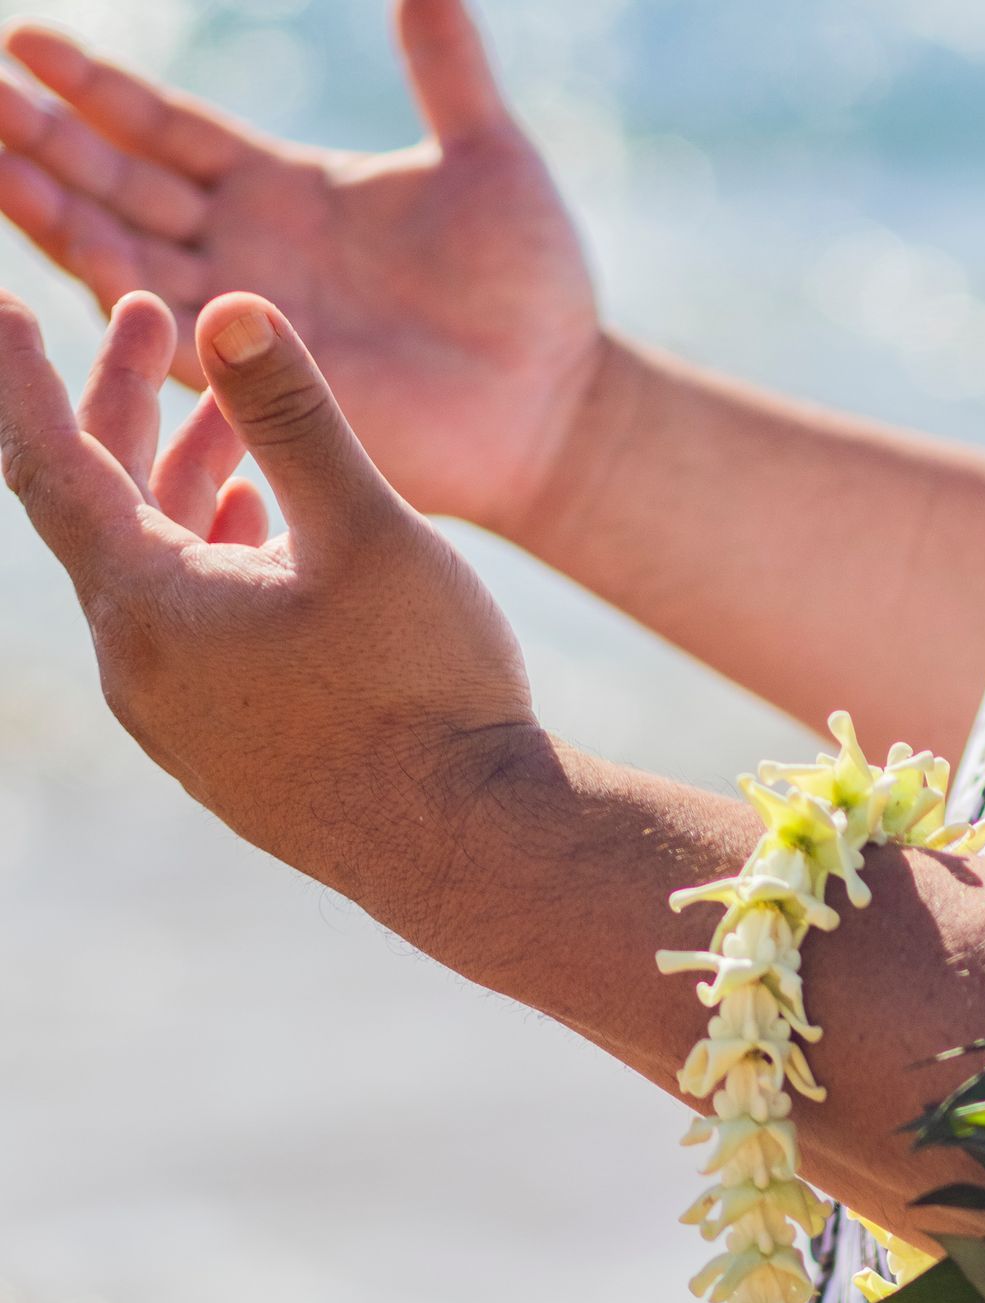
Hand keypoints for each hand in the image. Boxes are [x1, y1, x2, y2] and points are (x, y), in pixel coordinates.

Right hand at [0, 0, 601, 535]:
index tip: (23, 43)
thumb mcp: (485, 153)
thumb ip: (446, 63)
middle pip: (118, 184)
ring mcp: (253, 321)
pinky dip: (124, 296)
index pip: (164, 130)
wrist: (561, 403)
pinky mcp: (270, 384)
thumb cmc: (533, 290)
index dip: (95, 87)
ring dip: (54, 211)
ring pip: (125, 255)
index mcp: (282, 190)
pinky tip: (73, 251)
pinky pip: (177, 337)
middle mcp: (248, 253)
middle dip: (41, 141)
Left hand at [0, 284, 539, 908]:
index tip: (5, 305)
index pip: (47, 465)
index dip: (23, 376)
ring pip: (151, 577)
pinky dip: (207, 564)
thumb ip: (292, 415)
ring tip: (233, 433)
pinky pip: (190, 640)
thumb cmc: (423, 691)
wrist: (472, 850)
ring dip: (180, 489)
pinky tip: (264, 542)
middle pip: (97, 514)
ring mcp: (184, 727)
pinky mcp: (232, 761)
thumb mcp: (367, 531)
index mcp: (148, 607)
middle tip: (149, 318)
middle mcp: (142, 673)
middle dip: (121, 408)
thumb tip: (227, 306)